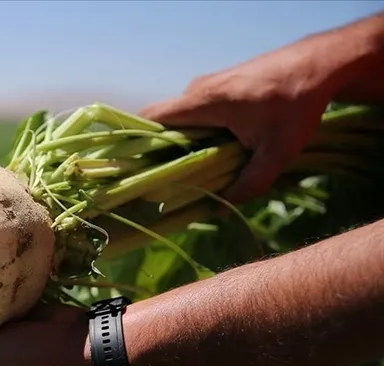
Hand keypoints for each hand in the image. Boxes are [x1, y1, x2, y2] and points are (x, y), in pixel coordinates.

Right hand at [139, 36, 341, 202]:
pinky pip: (195, 111)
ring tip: (193, 168)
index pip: (151, 118)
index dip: (140, 143)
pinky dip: (197, 131)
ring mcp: (208, 85)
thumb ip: (249, 183)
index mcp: (202, 102)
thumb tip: (220, 207)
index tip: (141, 169)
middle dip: (162, 150)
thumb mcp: (277, 152)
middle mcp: (197, 90)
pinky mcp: (220, 86)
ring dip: (183, 141)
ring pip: (180, 117)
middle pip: (163, 121)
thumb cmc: (297, 105)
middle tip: (168, 178)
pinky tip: (214, 149)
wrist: (319, 65)